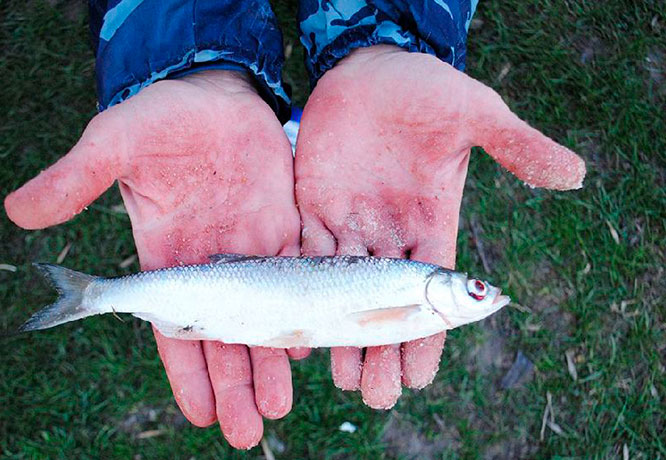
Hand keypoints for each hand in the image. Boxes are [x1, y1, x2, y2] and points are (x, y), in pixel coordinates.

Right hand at [5, 70, 306, 448]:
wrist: (214, 94)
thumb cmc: (160, 117)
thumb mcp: (113, 144)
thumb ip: (75, 178)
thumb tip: (18, 210)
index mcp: (166, 257)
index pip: (174, 328)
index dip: (186, 372)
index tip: (199, 415)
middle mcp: (210, 265)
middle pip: (223, 336)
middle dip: (234, 383)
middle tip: (249, 429)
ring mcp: (250, 249)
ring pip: (263, 316)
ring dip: (271, 361)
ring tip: (280, 405)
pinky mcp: (284, 229)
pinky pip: (297, 278)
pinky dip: (302, 311)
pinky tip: (310, 346)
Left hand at [295, 45, 584, 408]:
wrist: (371, 68)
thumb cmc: (427, 89)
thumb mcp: (475, 114)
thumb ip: (516, 145)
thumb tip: (574, 174)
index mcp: (431, 221)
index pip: (433, 290)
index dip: (428, 334)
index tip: (419, 376)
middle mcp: (391, 234)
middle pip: (386, 302)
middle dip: (382, 348)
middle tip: (376, 395)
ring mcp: (351, 224)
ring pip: (343, 289)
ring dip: (341, 332)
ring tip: (340, 377)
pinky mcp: (314, 209)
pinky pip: (307, 256)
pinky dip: (303, 289)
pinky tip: (299, 325)